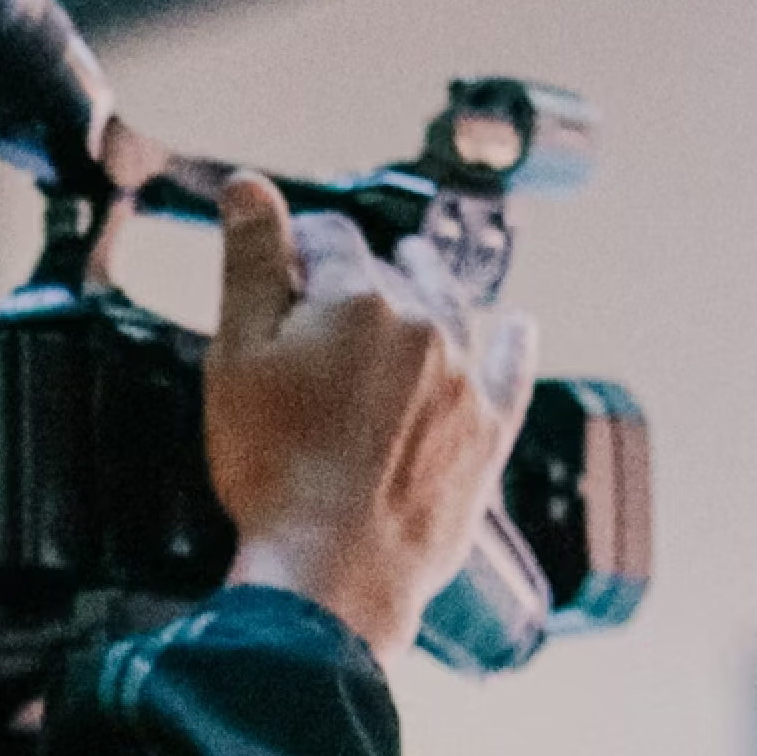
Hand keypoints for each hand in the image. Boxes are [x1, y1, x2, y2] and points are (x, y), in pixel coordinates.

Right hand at [204, 172, 536, 662]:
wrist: (334, 568)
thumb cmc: (273, 470)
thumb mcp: (235, 358)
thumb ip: (249, 265)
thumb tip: (251, 188)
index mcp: (354, 299)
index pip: (327, 240)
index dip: (299, 241)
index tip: (283, 252)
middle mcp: (421, 324)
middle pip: (389, 274)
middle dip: (359, 269)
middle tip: (331, 281)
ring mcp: (462, 378)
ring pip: (453, 308)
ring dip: (432, 282)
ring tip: (419, 265)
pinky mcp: (486, 432)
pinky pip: (512, 371)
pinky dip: (516, 344)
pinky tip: (520, 325)